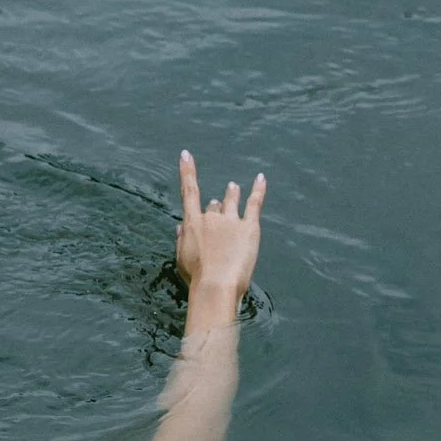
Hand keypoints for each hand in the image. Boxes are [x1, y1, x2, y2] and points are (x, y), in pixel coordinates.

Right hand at [175, 150, 264, 302]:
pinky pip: (254, 203)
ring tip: (232, 187)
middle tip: (216, 213)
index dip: (187, 171)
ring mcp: (230, 220)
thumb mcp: (182, 259)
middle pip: (212, 205)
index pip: (189, 192)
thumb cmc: (196, 278)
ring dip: (231, 194)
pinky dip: (258, 190)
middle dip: (214, 208)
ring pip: (230, 201)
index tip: (186, 155)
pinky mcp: (249, 227)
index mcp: (191, 224)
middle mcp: (210, 217)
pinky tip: (260, 178)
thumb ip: (181, 240)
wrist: (216, 285)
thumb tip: (180, 227)